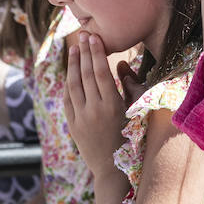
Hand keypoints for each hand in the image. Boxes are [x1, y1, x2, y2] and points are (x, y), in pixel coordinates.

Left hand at [63, 31, 130, 177]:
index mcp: (112, 106)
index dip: (96, 52)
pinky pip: (68, 99)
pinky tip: (70, 72)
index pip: (100, 72)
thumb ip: (130, 86)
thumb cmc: (132, 139)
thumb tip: (120, 64)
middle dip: (83, 52)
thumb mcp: (136, 112)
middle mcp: (94, 110)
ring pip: (73, 85)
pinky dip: (68, 83)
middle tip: (83, 34)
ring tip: (74, 48)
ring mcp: (80, 118)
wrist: (112, 170)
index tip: (94, 37)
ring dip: (72, 65)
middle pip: (85, 74)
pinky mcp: (72, 125)